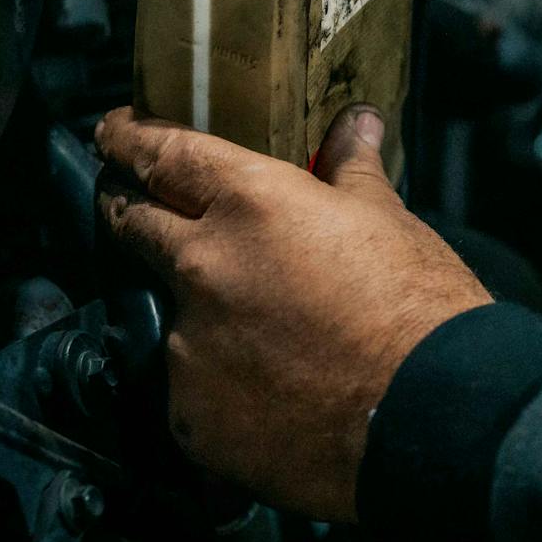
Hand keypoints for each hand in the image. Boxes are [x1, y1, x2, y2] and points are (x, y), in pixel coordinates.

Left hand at [94, 105, 492, 521]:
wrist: (430, 414)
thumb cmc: (418, 305)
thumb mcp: (390, 221)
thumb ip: (352, 170)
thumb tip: (356, 123)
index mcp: (249, 204)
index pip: (162, 153)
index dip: (129, 138)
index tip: (111, 131)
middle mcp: (200, 268)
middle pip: (131, 223)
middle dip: (128, 207)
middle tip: (139, 202)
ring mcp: (187, 347)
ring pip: (171, 315)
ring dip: (200, 312)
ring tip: (262, 335)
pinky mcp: (189, 418)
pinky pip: (192, 389)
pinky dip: (221, 383)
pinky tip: (270, 393)